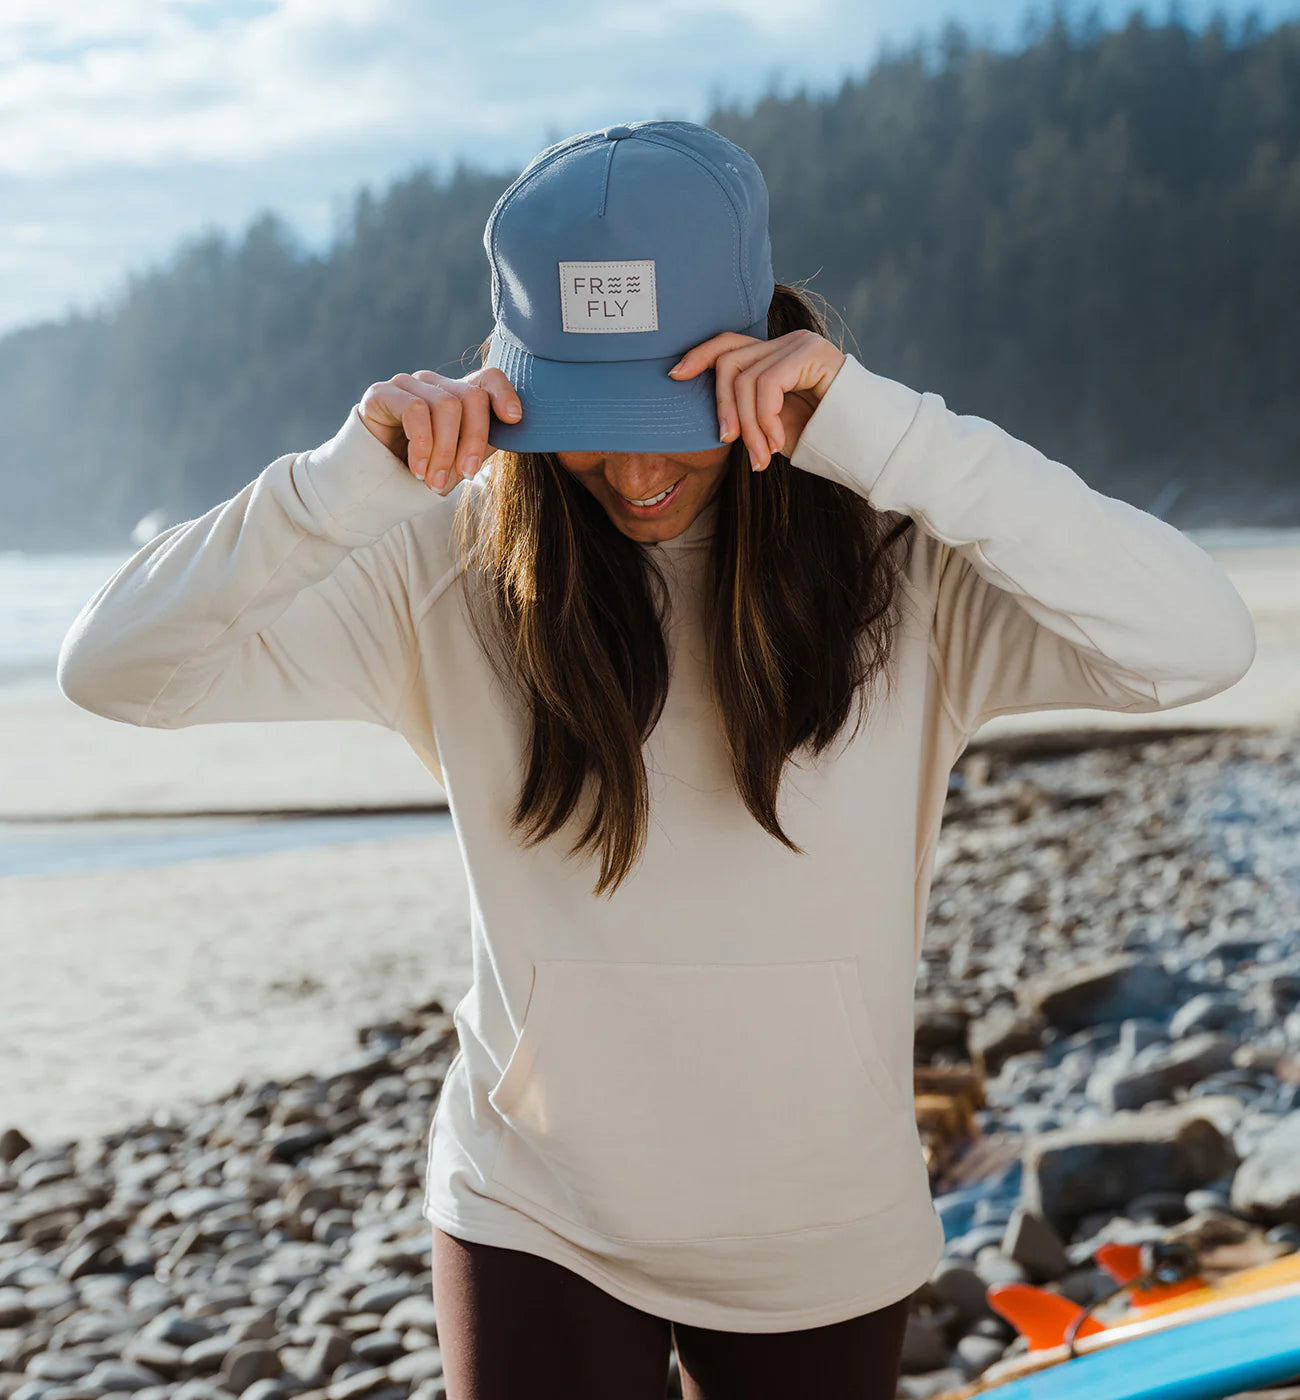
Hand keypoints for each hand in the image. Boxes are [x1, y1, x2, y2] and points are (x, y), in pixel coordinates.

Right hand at [358, 368, 522, 492]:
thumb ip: (484, 441)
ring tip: (434, 481)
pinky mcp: (382, 392)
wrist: (375, 487)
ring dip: (444, 450)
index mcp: (458, 396)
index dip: (505, 393)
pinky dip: (421, 444)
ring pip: (445, 405)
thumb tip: (515, 426)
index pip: (488, 378)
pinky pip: (415, 410)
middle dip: (472, 440)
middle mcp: (435, 384)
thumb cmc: (423, 473)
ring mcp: (408, 385)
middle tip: (466, 475)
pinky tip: (417, 469)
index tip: (514, 420)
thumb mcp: (461, 460)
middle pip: (471, 397)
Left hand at [666, 329, 846, 470]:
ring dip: (748, 424)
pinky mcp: (812, 355)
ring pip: (746, 380)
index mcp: (777, 353)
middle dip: (722, 405)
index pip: (729, 343)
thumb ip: (748, 410)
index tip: (674, 375)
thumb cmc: (821, 437)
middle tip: (727, 442)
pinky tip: (775, 442)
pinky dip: (764, 419)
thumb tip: (715, 417)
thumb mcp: (774, 424)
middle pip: (730, 361)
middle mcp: (788, 341)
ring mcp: (801, 344)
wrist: (868, 442)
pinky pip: (768, 386)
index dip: (699, 355)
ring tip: (759, 455)